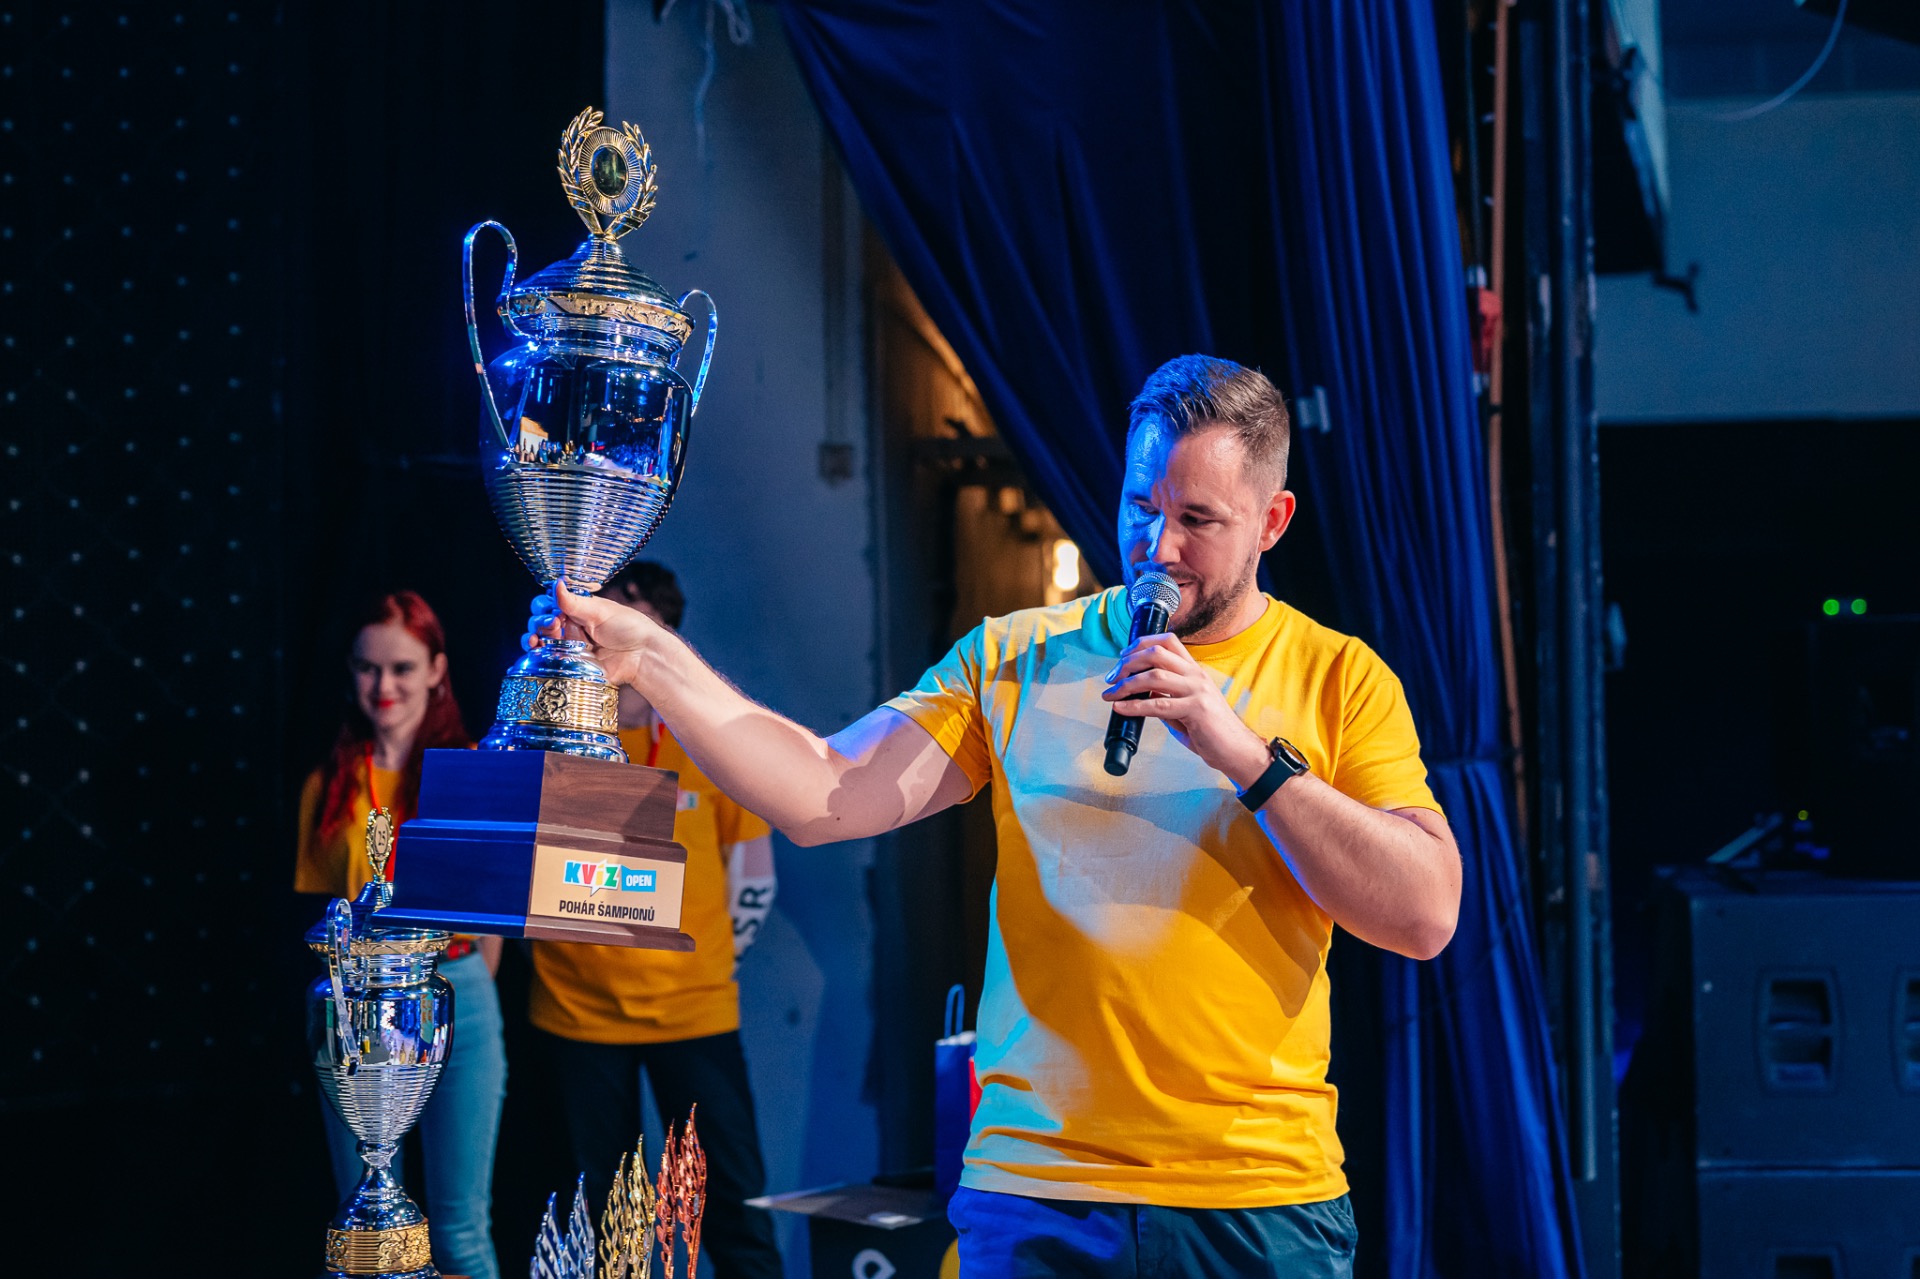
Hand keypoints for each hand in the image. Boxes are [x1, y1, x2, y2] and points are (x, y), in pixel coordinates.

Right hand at [523, 580, 661, 690]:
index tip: (551, 607)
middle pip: (541, 620)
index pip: (551, 602)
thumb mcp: (600, 611)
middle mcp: (570, 627)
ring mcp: (568, 646)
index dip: (546, 603)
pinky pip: (546, 659)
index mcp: (578, 610)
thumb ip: (574, 602)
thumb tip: (556, 584)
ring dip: (532, 635)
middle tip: (552, 622)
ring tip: (536, 638)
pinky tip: (535, 649)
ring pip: (539, 639)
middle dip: (539, 619)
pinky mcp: (568, 664)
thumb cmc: (629, 628)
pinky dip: (535, 654)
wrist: (642, 656)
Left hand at [1101, 633, 1269, 786]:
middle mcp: (1196, 676)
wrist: (1236, 750)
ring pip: (1154, 676)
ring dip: (1126, 684)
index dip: (1141, 644)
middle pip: (1156, 653)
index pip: (1168, 641)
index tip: (1123, 657)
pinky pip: (1158, 705)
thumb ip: (1166, 695)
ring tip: (1111, 694)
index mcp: (1194, 671)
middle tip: (1112, 678)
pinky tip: (1120, 708)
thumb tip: (1139, 691)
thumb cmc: (1211, 731)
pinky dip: (1133, 706)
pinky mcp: (1197, 710)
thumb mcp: (1186, 706)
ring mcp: (1198, 691)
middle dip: (1127, 663)